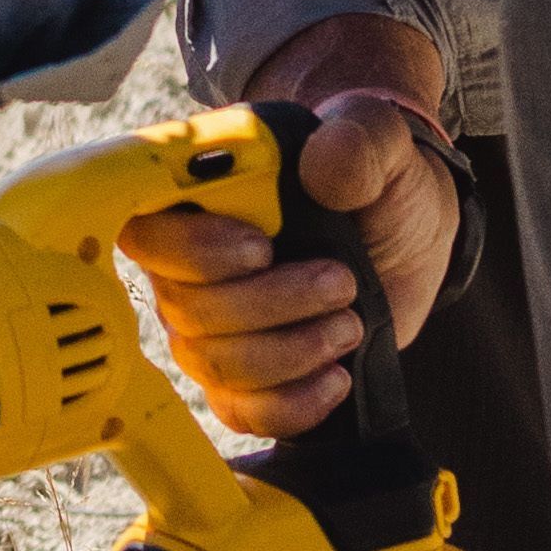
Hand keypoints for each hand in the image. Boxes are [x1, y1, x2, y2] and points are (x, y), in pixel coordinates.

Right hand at [113, 47, 458, 449]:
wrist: (402, 238)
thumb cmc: (374, 182)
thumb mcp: (381, 144)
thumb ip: (360, 140)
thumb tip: (325, 162)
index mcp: (199, 194)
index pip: (147, 228)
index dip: (192, 248)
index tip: (261, 248)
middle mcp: (188, 263)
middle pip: (185, 308)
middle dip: (271, 304)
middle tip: (340, 282)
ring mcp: (210, 324)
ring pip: (213, 363)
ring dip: (290, 352)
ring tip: (349, 324)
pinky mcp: (243, 375)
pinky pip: (238, 409)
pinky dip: (290, 404)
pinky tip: (335, 377)